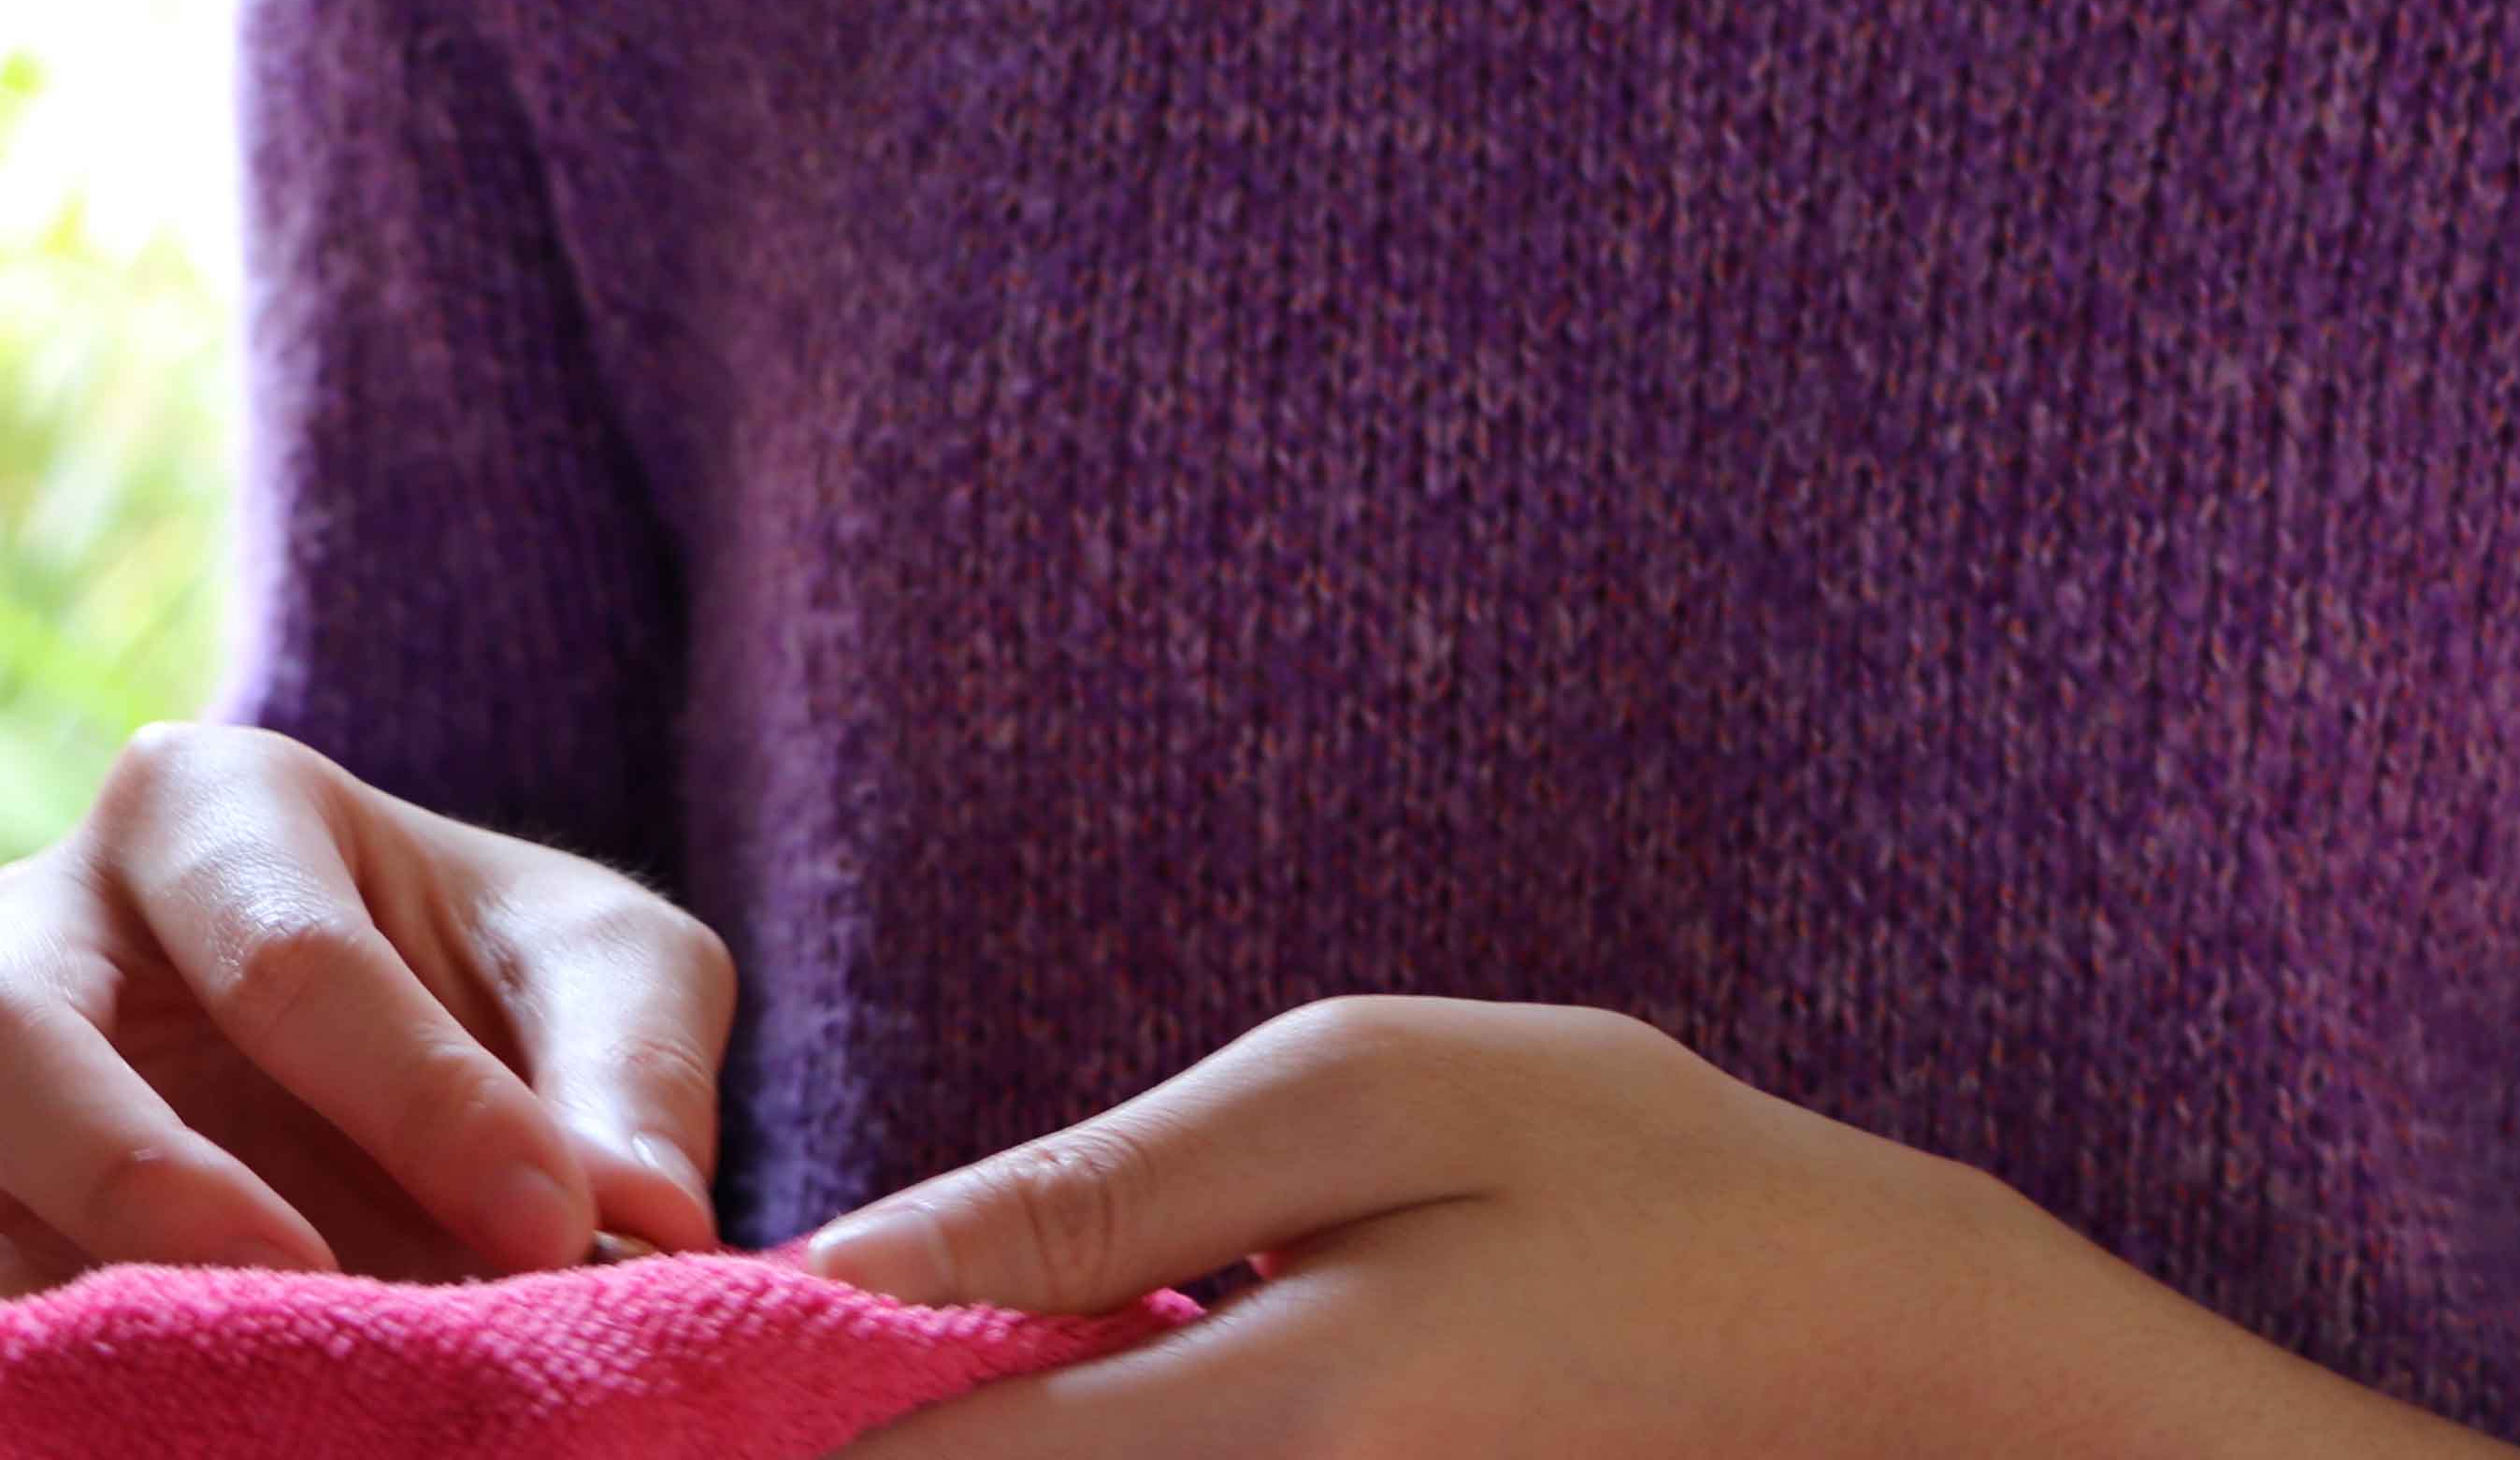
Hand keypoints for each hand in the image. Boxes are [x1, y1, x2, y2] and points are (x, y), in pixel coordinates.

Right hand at [0, 721, 734, 1459]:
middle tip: (301, 1286)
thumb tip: (648, 1226)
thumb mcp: (610, 973)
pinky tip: (117, 1437)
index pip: (286, 946)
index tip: (555, 1228)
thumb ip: (632, 1076)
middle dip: (134, 1179)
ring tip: (169, 1388)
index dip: (423, 1100)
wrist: (414, 1062)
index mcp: (210, 805)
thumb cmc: (498, 984)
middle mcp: (35, 925)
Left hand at [785, 994, 2164, 1457]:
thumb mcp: (1372, 1096)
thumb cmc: (1632, 1172)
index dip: (775, 1425)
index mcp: (1283, 1415)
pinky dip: (1075, 1453)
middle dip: (853, 1449)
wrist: (1870, 1340)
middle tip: (724, 1382)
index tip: (649, 1368)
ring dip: (972, 1450)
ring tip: (880, 1381)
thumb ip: (1109, 1188)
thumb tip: (855, 1266)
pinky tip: (1057, 1394)